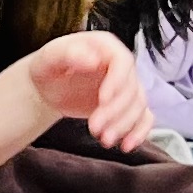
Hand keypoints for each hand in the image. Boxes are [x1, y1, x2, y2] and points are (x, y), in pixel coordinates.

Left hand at [21, 31, 150, 152]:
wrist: (48, 86)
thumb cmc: (49, 67)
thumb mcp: (51, 57)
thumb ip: (69, 54)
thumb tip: (92, 59)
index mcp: (106, 47)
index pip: (123, 62)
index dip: (117, 82)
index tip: (103, 100)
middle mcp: (121, 65)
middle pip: (131, 89)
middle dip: (115, 112)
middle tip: (95, 128)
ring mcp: (126, 86)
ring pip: (138, 106)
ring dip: (124, 126)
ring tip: (104, 139)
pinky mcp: (127, 105)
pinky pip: (144, 118)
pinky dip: (139, 132)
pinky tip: (127, 145)